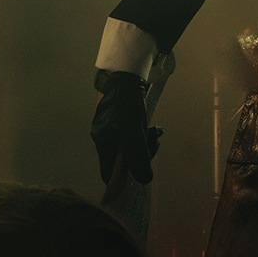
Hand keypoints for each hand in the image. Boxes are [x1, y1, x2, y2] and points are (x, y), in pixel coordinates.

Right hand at [92, 69, 161, 184]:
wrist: (128, 76)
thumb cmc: (127, 103)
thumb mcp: (134, 131)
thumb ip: (138, 155)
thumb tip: (145, 179)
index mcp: (102, 142)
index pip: (108, 171)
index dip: (121, 180)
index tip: (137, 178)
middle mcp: (104, 138)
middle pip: (122, 159)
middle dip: (140, 156)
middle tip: (153, 144)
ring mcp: (111, 130)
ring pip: (130, 148)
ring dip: (145, 144)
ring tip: (155, 133)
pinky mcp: (120, 122)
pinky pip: (132, 137)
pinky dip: (143, 136)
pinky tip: (153, 129)